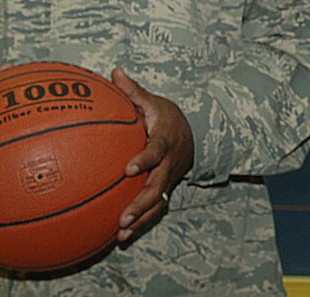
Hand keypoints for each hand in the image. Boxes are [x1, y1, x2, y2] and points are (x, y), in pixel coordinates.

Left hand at [112, 68, 194, 241]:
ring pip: (157, 202)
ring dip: (140, 219)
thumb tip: (114, 71)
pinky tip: (120, 238)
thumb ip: (133, 91)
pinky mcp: (164, 189)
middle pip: (157, 186)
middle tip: (123, 216)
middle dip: (141, 203)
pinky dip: (140, 224)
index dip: (144, 160)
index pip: (156, 151)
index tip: (128, 169)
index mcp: (165, 140)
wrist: (195, 134)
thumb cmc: (167, 117)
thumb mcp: (153, 102)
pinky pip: (154, 208)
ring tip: (121, 233)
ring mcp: (168, 179)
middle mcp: (169, 163)